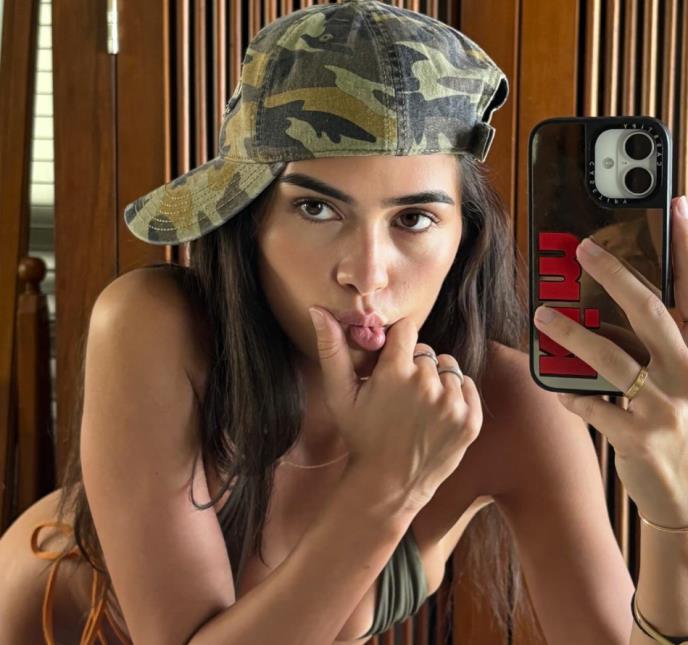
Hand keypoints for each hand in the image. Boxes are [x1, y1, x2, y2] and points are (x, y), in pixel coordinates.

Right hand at [307, 307, 482, 512]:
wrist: (388, 485)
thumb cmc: (360, 436)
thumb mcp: (340, 395)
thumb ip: (331, 349)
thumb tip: (317, 310)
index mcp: (395, 372)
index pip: (407, 329)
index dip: (397, 344)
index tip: (389, 362)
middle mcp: (427, 383)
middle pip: (426, 351)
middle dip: (413, 365)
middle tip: (399, 394)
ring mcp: (452, 403)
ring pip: (447, 367)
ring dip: (436, 380)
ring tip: (417, 405)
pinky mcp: (470, 420)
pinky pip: (467, 386)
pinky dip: (455, 395)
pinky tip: (435, 414)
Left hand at [532, 195, 687, 528]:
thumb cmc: (681, 428)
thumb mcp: (679, 381)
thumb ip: (655, 347)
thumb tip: (610, 309)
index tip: (679, 206)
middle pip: (653, 314)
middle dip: (617, 277)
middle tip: (582, 250)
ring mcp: (668, 407)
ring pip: (613, 359)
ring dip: (573, 334)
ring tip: (542, 315)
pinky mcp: (640, 438)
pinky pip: (593, 407)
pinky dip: (572, 394)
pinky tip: (558, 388)